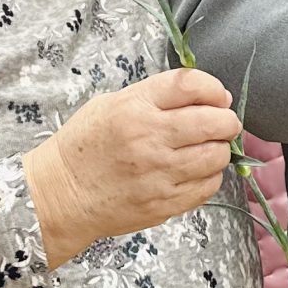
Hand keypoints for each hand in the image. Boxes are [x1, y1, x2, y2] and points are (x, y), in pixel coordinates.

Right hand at [24, 69, 239, 267]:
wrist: (60, 195)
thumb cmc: (84, 146)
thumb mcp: (111, 104)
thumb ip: (155, 97)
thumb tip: (202, 97)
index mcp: (134, 107)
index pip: (191, 85)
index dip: (214, 89)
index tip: (218, 96)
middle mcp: (150, 138)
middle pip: (213, 121)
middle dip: (227, 120)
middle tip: (223, 123)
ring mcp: (159, 173)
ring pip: (216, 156)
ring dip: (219, 149)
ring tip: (208, 148)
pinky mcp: (164, 202)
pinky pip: (207, 187)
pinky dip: (209, 176)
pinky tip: (196, 172)